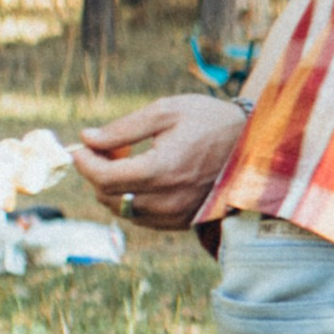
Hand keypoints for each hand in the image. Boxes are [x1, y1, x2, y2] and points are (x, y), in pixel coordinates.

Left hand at [73, 94, 247, 230]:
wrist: (255, 145)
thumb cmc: (210, 121)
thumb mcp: (166, 111)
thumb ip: (122, 128)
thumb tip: (86, 138)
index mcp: (162, 169)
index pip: (103, 178)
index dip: (83, 163)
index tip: (79, 147)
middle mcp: (167, 199)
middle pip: (108, 197)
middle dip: (96, 173)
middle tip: (106, 148)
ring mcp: (176, 215)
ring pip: (122, 210)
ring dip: (113, 188)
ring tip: (128, 160)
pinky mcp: (183, 222)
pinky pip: (142, 217)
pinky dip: (132, 199)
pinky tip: (144, 177)